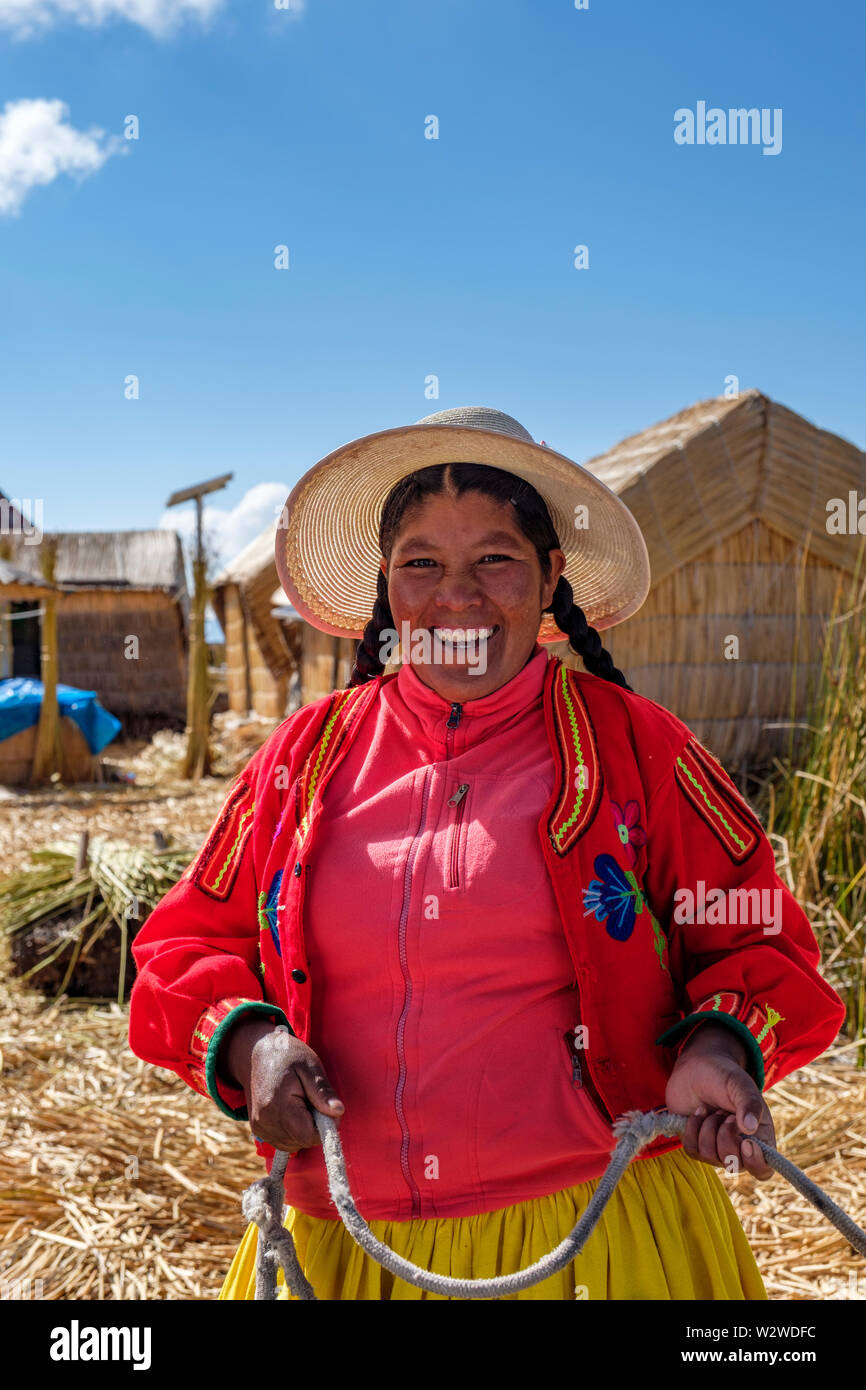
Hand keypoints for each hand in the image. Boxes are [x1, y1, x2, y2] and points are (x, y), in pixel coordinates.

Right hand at [219, 1019, 343, 1151]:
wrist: (256, 1053)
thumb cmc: (287, 1055)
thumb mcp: (310, 1066)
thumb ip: (323, 1091)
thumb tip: (338, 1112)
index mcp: (277, 1105)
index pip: (308, 1135)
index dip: (324, 1126)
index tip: (326, 1108)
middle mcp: (264, 1121)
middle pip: (302, 1141)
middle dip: (314, 1126)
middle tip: (312, 1100)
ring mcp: (259, 1127)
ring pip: (294, 1144)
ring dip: (304, 1129)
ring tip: (301, 1102)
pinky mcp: (258, 1129)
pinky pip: (284, 1141)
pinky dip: (293, 1130)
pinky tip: (292, 1110)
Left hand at [664, 1023, 775, 1180]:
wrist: (696, 1067)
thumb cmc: (724, 1075)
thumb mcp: (740, 1084)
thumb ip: (749, 1103)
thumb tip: (749, 1130)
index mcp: (759, 1136)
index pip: (763, 1169)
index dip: (755, 1162)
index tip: (746, 1142)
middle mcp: (739, 1148)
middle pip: (734, 1165)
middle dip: (726, 1136)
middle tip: (724, 1113)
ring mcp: (716, 1148)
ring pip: (710, 1156)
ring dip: (708, 1129)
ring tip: (711, 1110)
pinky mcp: (695, 1144)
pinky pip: (692, 1150)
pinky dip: (693, 1129)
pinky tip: (698, 1112)